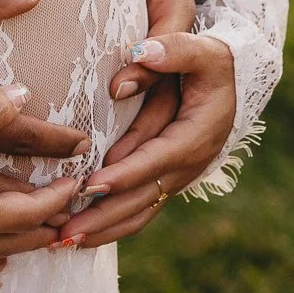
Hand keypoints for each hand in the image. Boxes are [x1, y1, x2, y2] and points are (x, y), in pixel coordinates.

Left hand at [61, 31, 236, 249]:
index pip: (155, 160)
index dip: (124, 175)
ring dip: (102, 229)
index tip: (90, 186)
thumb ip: (174, 49)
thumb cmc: (211, 64)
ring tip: (62, 243)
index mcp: (195, 137)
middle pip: (142, 198)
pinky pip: (137, 208)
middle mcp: (186, 166)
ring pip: (138, 212)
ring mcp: (175, 178)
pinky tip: (81, 231)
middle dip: (103, 217)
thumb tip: (141, 51)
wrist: (232, 83)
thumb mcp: (201, 50)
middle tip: (63, 231)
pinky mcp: (163, 180)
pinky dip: (110, 222)